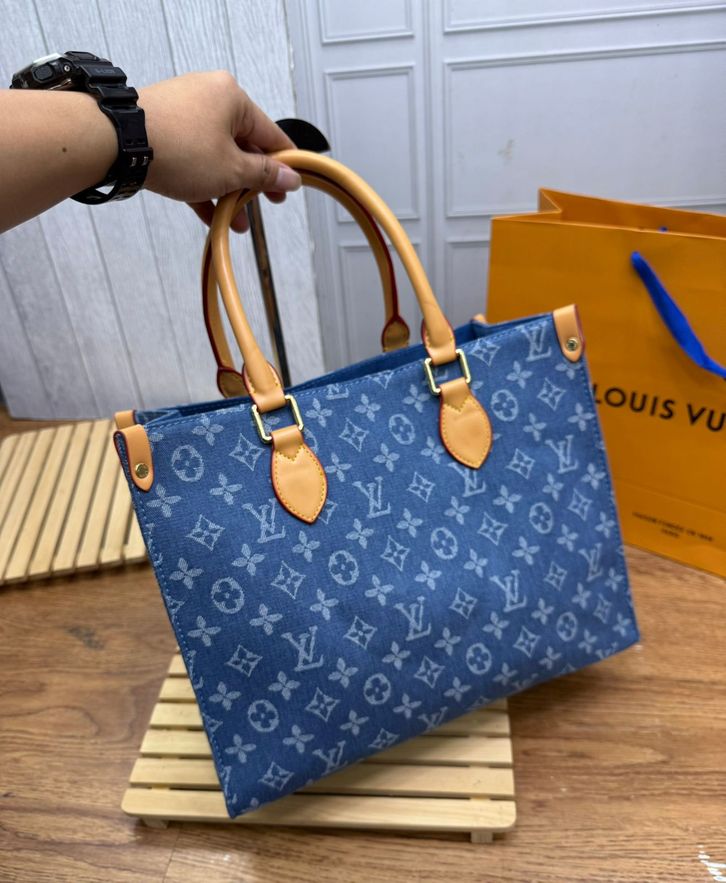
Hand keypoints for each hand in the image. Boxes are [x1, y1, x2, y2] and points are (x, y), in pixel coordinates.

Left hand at [138, 72, 301, 231]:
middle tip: (265, 204)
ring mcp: (184, 114)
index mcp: (233, 98)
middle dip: (253, 183)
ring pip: (217, 157)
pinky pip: (194, 160)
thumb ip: (264, 175)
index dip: (284, 164)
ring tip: (238, 221)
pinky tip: (212, 216)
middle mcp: (210, 98)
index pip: (270, 134)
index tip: (293, 184)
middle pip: (243, 146)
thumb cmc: (179, 149)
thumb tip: (290, 177)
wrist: (118, 144)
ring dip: (229, 190)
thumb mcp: (232, 169)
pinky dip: (205, 185)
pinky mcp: (164, 131)